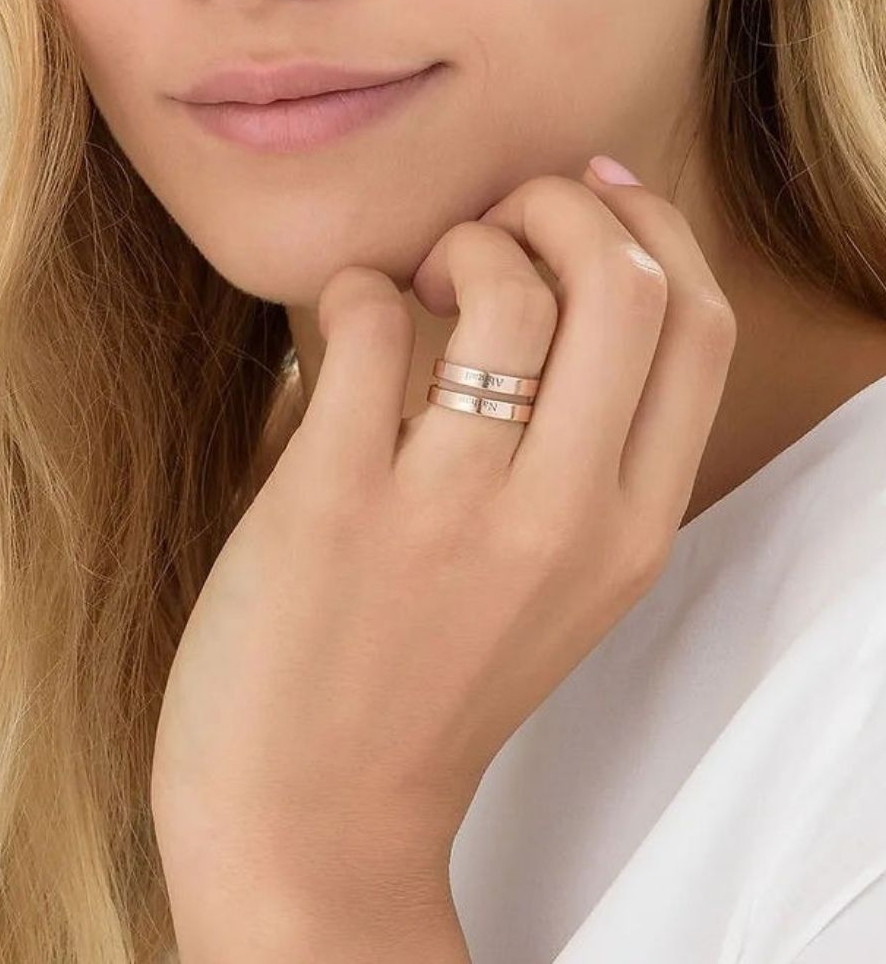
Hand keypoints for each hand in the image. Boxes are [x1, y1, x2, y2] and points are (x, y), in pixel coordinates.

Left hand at [151, 163, 736, 959]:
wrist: (310, 813)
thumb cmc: (423, 685)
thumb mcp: (551, 588)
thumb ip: (579, 460)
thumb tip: (558, 287)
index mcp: (631, 533)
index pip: (697, 329)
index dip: (652, 231)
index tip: (593, 195)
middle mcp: (564, 518)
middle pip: (626, 285)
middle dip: (564, 208)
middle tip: (497, 222)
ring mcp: (452, 510)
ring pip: (507, 287)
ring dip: (462, 241)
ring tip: (417, 279)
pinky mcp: (336, 500)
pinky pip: (367, 322)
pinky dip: (356, 290)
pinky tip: (343, 324)